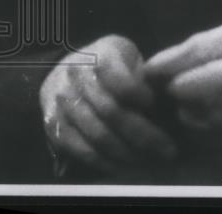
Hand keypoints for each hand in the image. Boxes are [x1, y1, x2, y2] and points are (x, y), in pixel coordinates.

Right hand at [39, 35, 177, 174]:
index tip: (160, 109)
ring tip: (151, 161)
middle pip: (112, 112)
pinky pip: (81, 150)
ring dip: (127, 153)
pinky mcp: (54, 127)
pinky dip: (105, 162)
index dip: (143, 98)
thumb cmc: (108, 61)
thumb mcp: (127, 54)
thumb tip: (168, 100)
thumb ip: (142, 73)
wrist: (64, 67)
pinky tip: (126, 167)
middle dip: (144, 134)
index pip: (122, 81)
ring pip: (97, 135)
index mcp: (99, 56)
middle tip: (168, 149)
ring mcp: (62, 104)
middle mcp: (76, 79)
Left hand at [142, 20, 221, 145]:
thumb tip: (154, 67)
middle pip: (202, 86)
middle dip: (179, 91)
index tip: (149, 72)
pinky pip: (220, 138)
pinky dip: (206, 132)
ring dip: (189, 115)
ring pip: (207, 117)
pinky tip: (207, 122)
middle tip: (172, 92)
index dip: (166, 64)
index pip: (197, 51)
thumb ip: (199, 47)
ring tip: (189, 108)